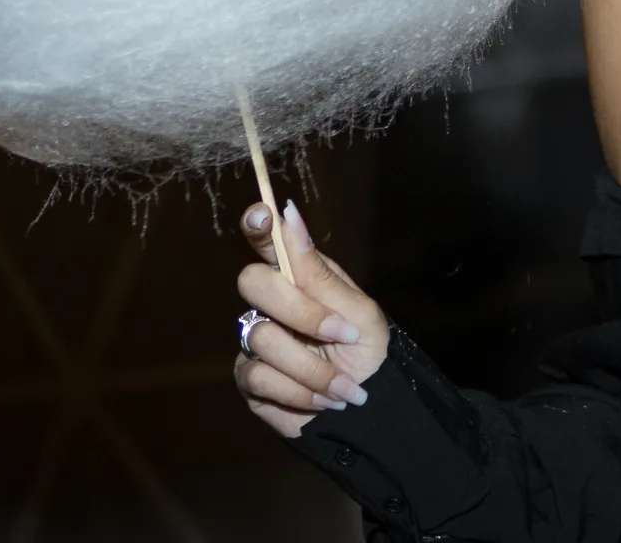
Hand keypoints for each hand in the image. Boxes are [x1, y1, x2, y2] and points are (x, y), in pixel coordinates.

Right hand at [234, 198, 389, 438]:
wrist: (371, 407)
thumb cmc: (367, 351)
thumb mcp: (359, 312)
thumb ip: (319, 273)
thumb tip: (289, 214)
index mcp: (301, 276)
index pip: (269, 241)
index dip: (259, 224)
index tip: (263, 213)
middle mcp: (272, 302)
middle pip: (253, 283)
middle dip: (301, 312)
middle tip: (341, 333)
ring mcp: (255, 338)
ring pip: (262, 337)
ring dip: (312, 366)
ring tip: (343, 384)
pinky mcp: (249, 378)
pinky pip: (259, 376)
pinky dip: (300, 391)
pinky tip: (324, 399)